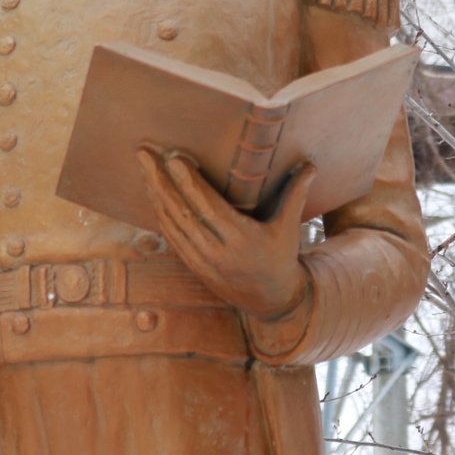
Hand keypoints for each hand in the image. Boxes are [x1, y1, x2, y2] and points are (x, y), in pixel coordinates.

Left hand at [138, 146, 314, 317]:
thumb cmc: (281, 256)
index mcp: (242, 239)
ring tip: (144, 168)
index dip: (189, 182)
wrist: (271, 301)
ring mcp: (202, 261)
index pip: (208, 206)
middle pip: (183, 212)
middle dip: (161, 181)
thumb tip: (311, 165)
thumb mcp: (289, 227)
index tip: (173, 158)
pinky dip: (159, 214)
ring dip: (155, 194)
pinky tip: (152, 194)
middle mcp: (218, 251)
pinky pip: (171, 237)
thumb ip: (295, 194)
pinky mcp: (193, 266)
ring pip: (172, 224)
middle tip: (144, 154)